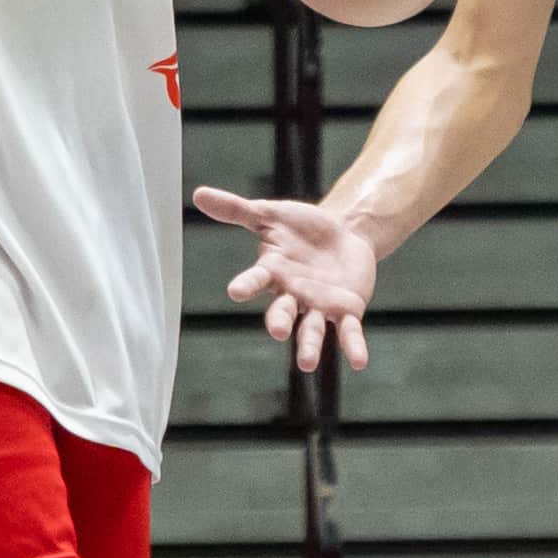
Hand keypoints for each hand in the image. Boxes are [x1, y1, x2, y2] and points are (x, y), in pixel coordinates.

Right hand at [192, 186, 378, 372]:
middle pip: (282, 312)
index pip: (256, 279)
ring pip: (311, 329)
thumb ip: (237, 210)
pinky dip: (353, 347)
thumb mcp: (271, 214)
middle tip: (277, 331)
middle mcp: (292, 294)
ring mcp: (318, 305)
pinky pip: (348, 332)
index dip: (247, 284)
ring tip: (306, 363)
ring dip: (308, 346)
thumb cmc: (302, 227)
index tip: (236, 291)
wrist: (345, 233)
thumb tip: (198, 194)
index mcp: (273, 272)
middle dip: (279, 321)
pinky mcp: (345, 310)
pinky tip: (358, 362)